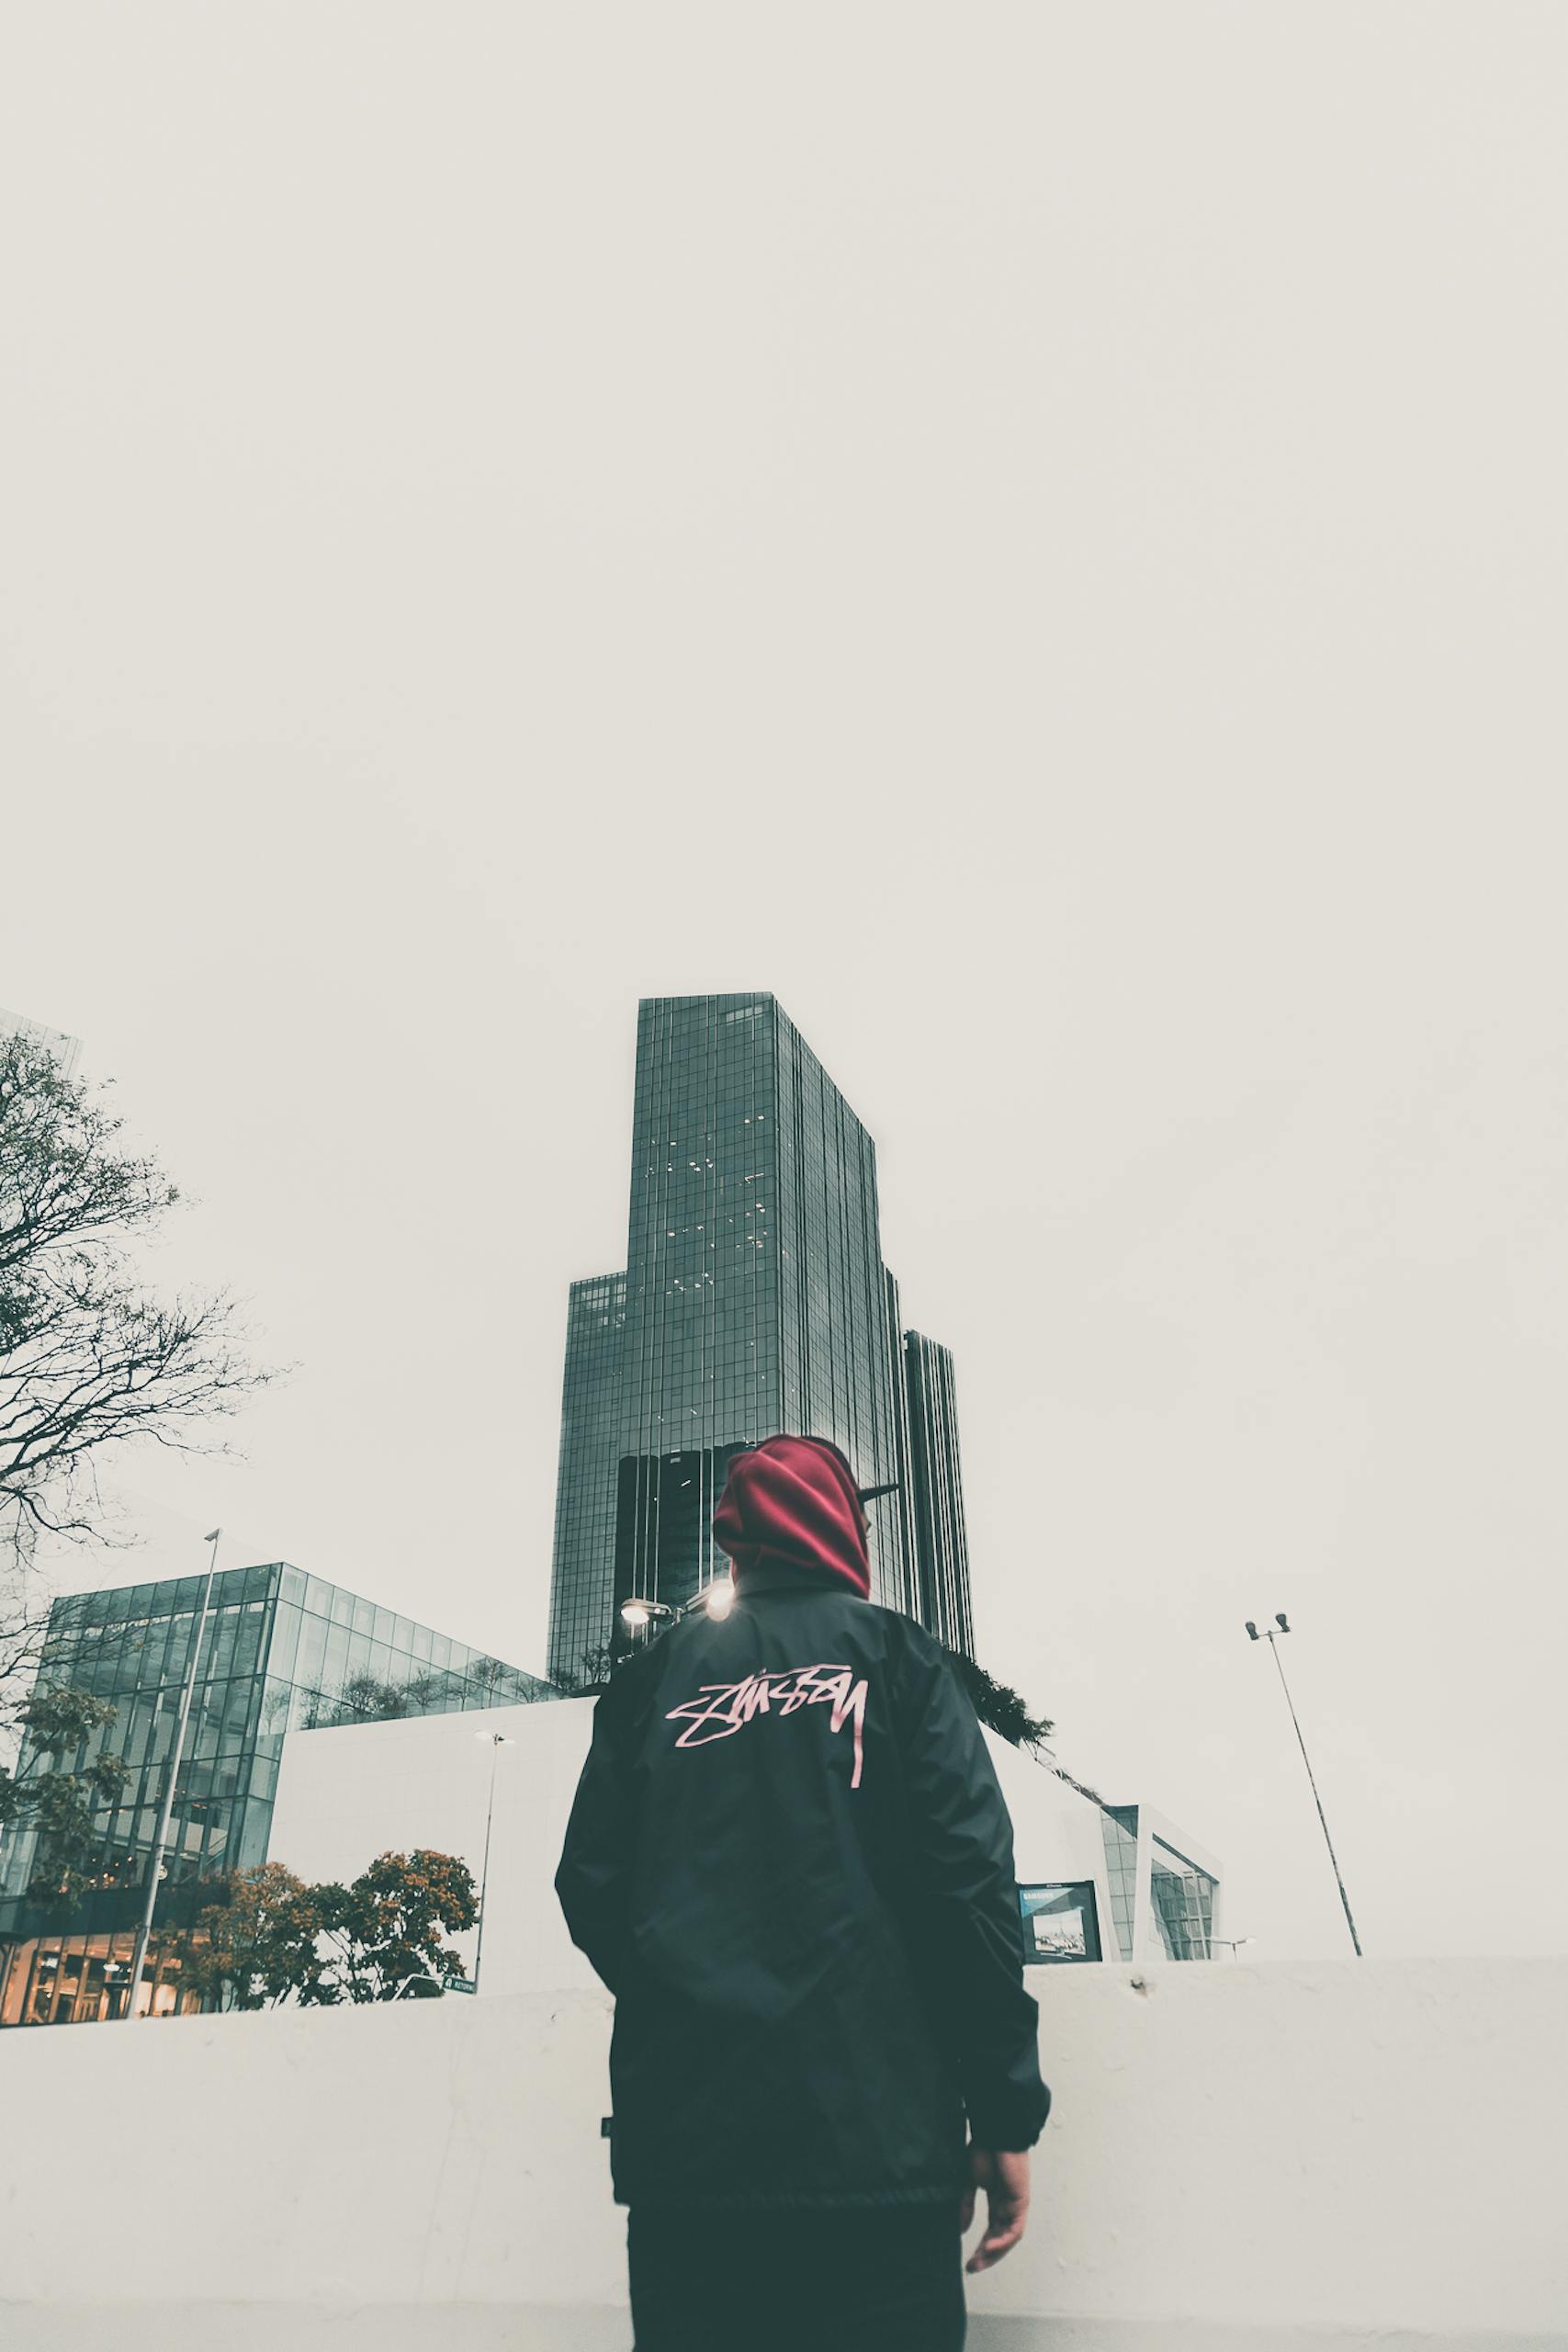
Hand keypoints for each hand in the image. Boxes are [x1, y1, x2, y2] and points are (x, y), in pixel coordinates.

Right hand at [959, 2144, 1029, 2272]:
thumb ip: (966, 2205)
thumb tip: (962, 2230)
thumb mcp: (968, 2181)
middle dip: (986, 2256)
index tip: (968, 2261)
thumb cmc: (983, 2149)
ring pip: (1008, 2238)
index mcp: (996, 2200)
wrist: (995, 2132)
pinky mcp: (1021, 2202)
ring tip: (978, 2262)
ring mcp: (1015, 2204)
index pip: (991, 2230)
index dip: (980, 2247)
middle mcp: (1007, 2205)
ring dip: (994, 2253)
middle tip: (972, 2268)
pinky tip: (989, 2247)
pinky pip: (1014, 2229)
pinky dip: (1003, 2241)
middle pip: (1000, 2239)